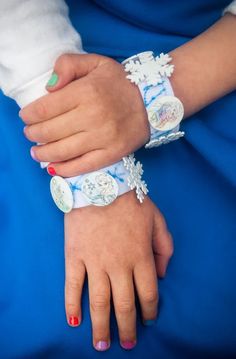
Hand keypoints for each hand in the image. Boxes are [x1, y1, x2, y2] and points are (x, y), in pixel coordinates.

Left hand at [20, 54, 149, 176]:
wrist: (152, 102)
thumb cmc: (120, 83)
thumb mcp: (95, 62)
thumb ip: (68, 65)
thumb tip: (48, 88)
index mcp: (87, 91)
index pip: (45, 108)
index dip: (29, 115)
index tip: (26, 117)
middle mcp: (93, 116)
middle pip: (50, 131)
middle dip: (33, 134)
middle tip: (30, 134)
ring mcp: (103, 138)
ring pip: (62, 151)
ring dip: (43, 154)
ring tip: (36, 152)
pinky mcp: (112, 154)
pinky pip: (82, 166)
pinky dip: (64, 170)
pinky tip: (53, 168)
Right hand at [64, 191, 172, 350]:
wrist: (99, 183)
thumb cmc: (130, 201)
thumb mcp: (157, 219)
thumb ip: (165, 248)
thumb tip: (162, 275)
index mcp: (141, 256)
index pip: (148, 293)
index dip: (149, 311)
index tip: (148, 322)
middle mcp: (119, 265)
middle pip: (125, 304)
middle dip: (126, 328)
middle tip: (125, 344)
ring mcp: (95, 262)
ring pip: (99, 302)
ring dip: (100, 326)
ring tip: (101, 344)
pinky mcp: (74, 256)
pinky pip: (72, 286)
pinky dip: (72, 305)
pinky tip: (74, 321)